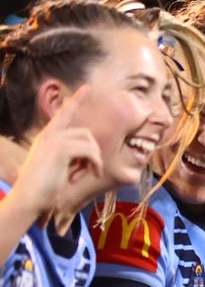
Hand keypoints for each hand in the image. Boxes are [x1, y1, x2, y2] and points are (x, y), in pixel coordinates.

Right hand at [8, 86, 102, 219]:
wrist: (28, 199)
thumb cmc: (43, 189)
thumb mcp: (56, 167)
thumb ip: (69, 155)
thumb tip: (91, 152)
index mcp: (46, 138)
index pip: (64, 114)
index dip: (76, 100)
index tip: (87, 87)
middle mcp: (49, 135)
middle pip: (85, 133)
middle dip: (92, 153)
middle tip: (87, 171)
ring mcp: (53, 140)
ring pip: (89, 142)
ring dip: (94, 160)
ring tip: (86, 174)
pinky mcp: (59, 149)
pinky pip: (90, 150)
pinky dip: (94, 163)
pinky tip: (90, 174)